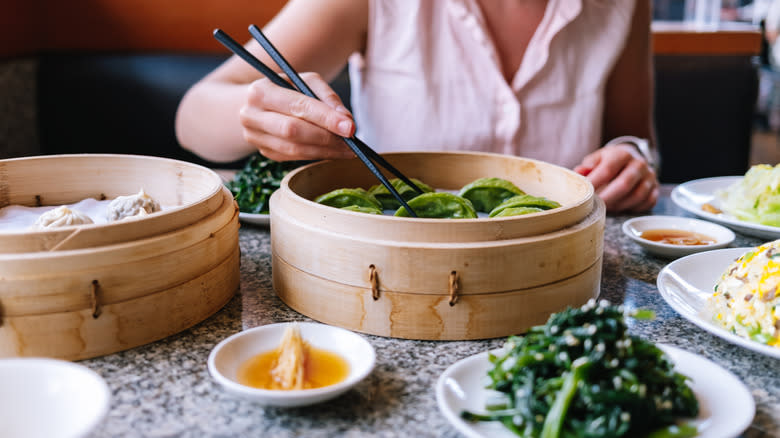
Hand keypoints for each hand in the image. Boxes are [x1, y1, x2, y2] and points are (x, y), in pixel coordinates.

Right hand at [239, 72, 355, 160]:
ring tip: (347, 149)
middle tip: (352, 141)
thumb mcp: (306, 81)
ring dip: (324, 151)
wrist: (257, 104)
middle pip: (293, 131)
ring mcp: (254, 137)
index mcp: (261, 91)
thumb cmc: (287, 89)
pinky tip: (332, 152)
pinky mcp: (263, 151)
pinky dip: (316, 155)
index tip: (350, 127)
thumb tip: (347, 120)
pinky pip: (294, 158)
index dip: (326, 118)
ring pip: (294, 149)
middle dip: (326, 138)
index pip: (298, 106)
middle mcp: (251, 115)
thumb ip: (327, 97)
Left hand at [573, 143, 658, 212]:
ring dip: (619, 205)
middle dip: (607, 198)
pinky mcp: (655, 189)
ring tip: (606, 208)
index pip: (608, 169)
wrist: (632, 159)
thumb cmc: (610, 161)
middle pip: (624, 184)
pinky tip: (620, 208)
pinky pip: (647, 203)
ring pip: (637, 196)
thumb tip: (578, 173)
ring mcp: (650, 177)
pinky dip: (632, 208)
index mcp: (623, 154)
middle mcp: (639, 164)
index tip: (584, 194)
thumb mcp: (598, 158)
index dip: (595, 183)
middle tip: (595, 206)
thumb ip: (587, 166)